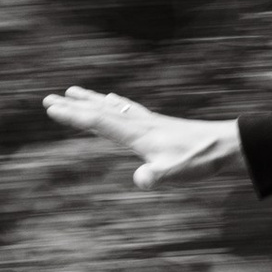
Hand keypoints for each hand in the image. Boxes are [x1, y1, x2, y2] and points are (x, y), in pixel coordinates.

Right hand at [43, 88, 243, 187]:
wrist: (224, 145)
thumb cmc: (199, 159)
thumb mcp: (176, 172)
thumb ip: (157, 175)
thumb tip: (140, 180)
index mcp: (136, 134)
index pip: (98, 122)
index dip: (73, 116)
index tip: (50, 108)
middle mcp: (138, 123)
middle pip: (99, 110)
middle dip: (73, 106)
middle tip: (48, 98)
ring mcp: (147, 121)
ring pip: (111, 106)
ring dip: (90, 100)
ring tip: (73, 91)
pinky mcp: (156, 123)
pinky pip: (126, 108)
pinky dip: (113, 103)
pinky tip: (112, 100)